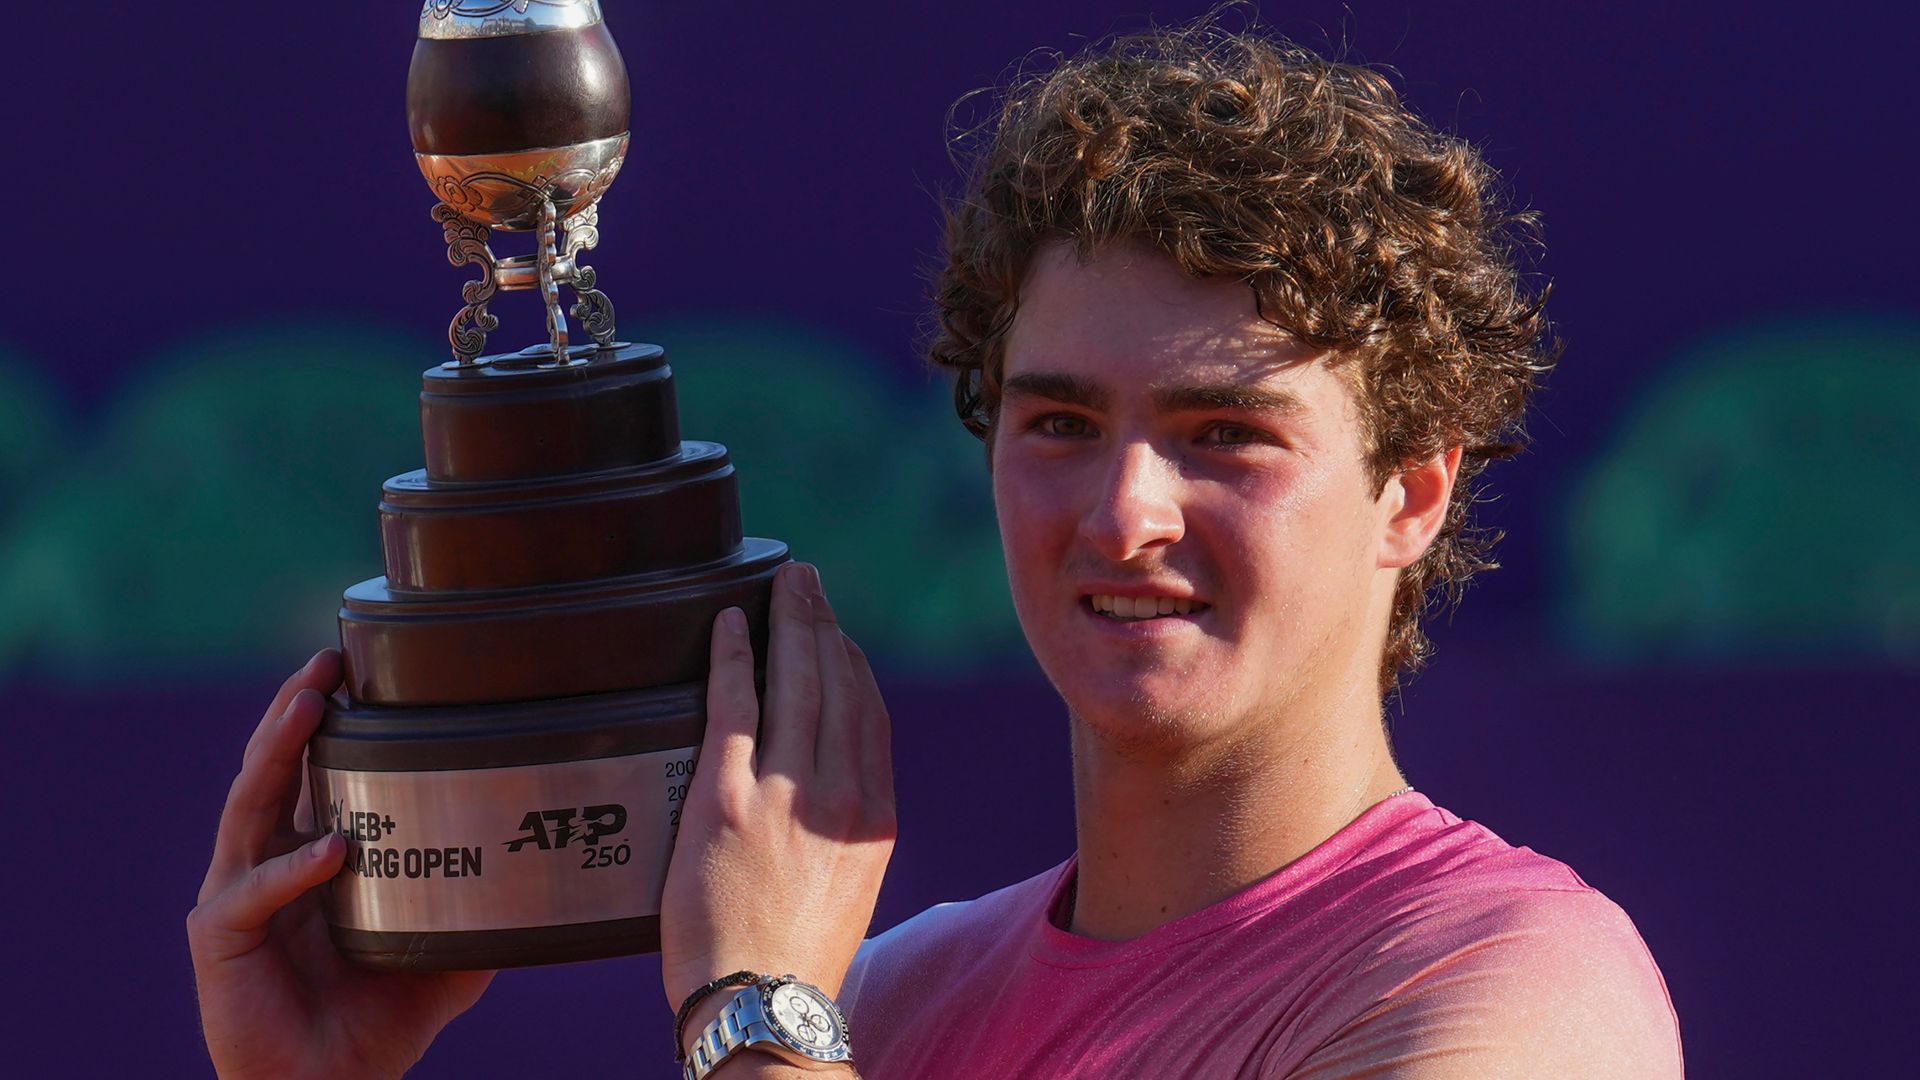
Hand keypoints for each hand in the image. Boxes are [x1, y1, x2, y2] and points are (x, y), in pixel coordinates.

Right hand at [188, 650, 494, 1079]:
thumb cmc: (377, 1021)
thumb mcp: (448, 957)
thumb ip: (485, 913)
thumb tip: (550, 876)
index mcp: (311, 855)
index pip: (314, 772)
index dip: (326, 718)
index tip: (356, 665)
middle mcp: (267, 861)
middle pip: (273, 768)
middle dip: (295, 709)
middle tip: (325, 661)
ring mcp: (236, 895)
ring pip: (249, 807)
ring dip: (278, 753)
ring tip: (309, 709)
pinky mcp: (219, 938)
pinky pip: (253, 893)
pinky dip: (293, 870)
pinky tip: (332, 850)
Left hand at [659, 563, 895, 1042]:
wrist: (764, 1006)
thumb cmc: (794, 958)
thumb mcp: (849, 886)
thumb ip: (843, 827)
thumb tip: (827, 786)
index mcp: (875, 816)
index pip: (871, 714)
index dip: (854, 660)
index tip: (837, 630)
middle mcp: (841, 796)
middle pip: (838, 683)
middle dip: (821, 621)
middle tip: (805, 579)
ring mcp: (787, 796)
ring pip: (795, 683)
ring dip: (788, 622)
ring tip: (780, 583)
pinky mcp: (729, 803)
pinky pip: (734, 708)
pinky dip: (735, 657)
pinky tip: (729, 625)